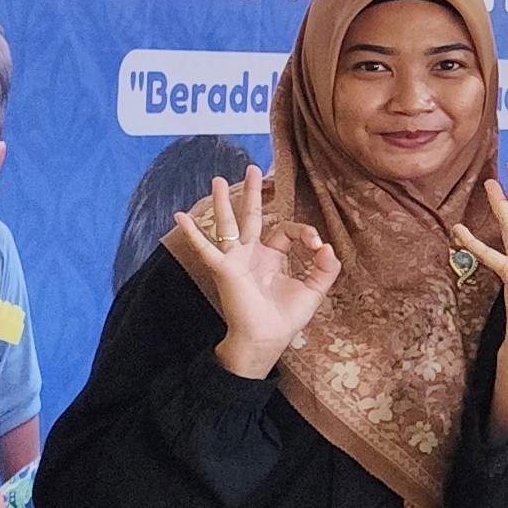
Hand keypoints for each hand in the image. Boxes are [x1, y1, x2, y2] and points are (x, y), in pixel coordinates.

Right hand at [166, 168, 340, 377]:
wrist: (267, 338)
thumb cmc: (286, 317)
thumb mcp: (314, 289)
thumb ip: (325, 268)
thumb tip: (329, 247)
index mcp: (272, 257)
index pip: (286, 230)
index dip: (305, 232)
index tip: (317, 246)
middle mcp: (252, 254)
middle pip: (251, 216)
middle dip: (252, 193)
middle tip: (252, 169)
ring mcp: (236, 259)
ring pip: (228, 224)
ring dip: (223, 202)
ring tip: (216, 179)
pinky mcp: (224, 268)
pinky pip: (206, 248)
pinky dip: (192, 233)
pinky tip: (178, 216)